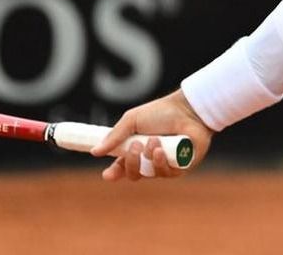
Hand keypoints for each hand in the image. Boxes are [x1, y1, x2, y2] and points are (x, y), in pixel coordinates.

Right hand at [91, 89, 213, 181]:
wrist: (188, 108)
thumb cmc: (162, 112)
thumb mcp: (132, 120)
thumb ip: (115, 136)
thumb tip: (95, 152)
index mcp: (137, 150)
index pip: (122, 167)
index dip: (114, 173)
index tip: (108, 174)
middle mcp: (151, 160)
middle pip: (134, 175)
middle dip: (131, 163)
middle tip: (135, 146)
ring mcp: (166, 164)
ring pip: (150, 174)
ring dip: (149, 158)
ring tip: (154, 141)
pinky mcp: (182, 166)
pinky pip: (167, 174)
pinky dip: (161, 163)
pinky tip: (161, 150)